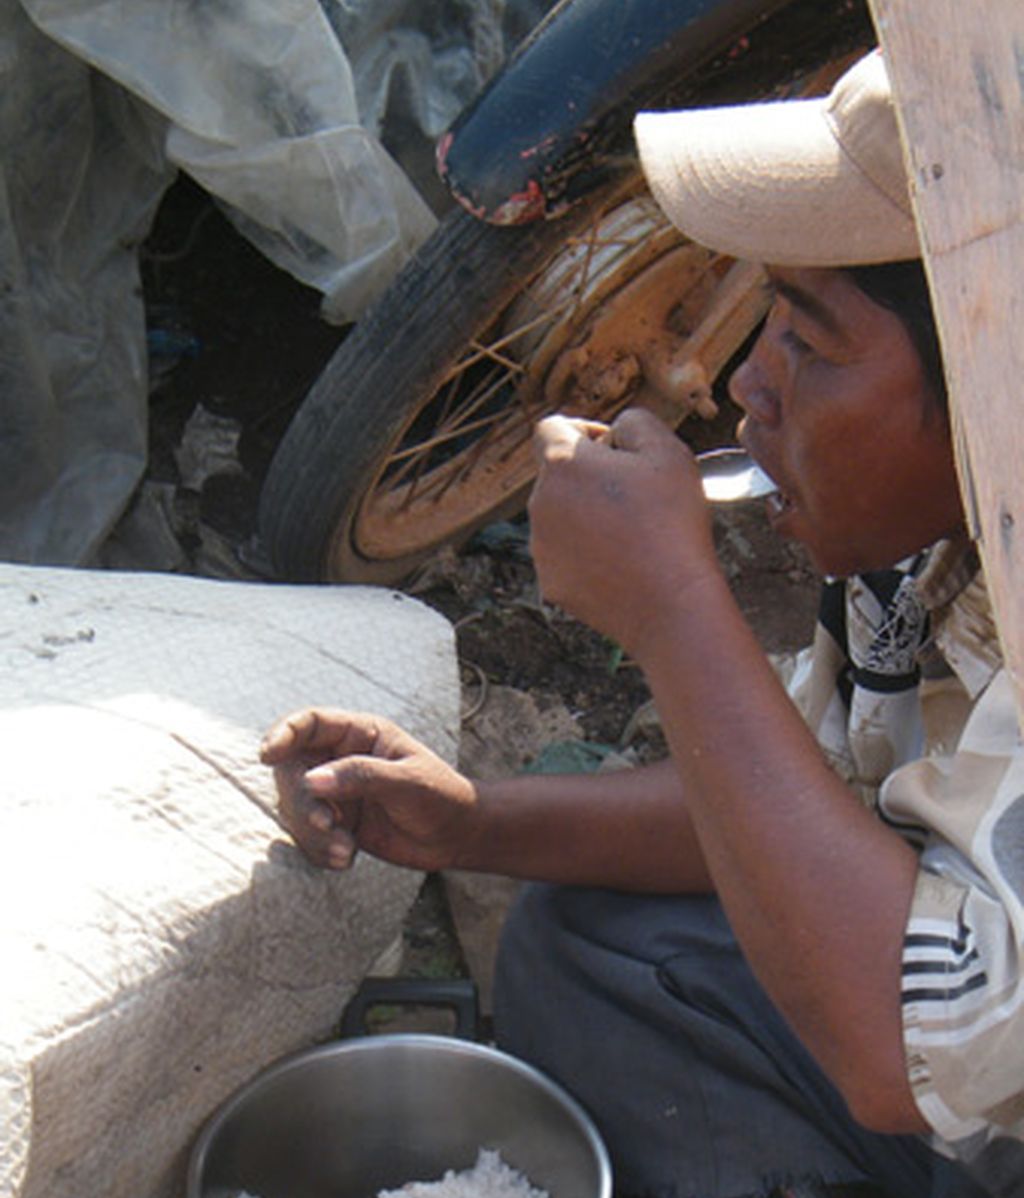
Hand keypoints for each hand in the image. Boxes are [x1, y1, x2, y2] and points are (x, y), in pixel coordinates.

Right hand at [259, 709, 476, 871]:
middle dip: (302, 801)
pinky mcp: (337, 823)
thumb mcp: (406, 782)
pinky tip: (346, 858)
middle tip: (326, 823)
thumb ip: (360, 777)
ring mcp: (337, 792)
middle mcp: (341, 759)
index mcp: (359, 734)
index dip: (283, 733)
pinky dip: (320, 850)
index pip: (310, 723)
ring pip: (297, 807)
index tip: (267, 755)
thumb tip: (311, 779)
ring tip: (345, 849)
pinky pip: (309, 836)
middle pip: (293, 770)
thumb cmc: (441, 796)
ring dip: (313, 832)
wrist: (457, 836)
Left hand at [528, 408, 718, 656]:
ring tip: (633, 533)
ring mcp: (540, 547)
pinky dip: (587, 555)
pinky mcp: (550, 582)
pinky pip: (565, 556)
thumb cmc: (672, 523)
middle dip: (590, 477)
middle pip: (557, 475)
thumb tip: (616, 430)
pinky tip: (623, 564)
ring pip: (560, 517)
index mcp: (561, 464)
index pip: (552, 427)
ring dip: (588, 516)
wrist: (671, 603)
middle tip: (637, 496)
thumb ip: (635, 422)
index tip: (616, 451)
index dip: (586, 431)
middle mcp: (539, 503)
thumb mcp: (668, 450)